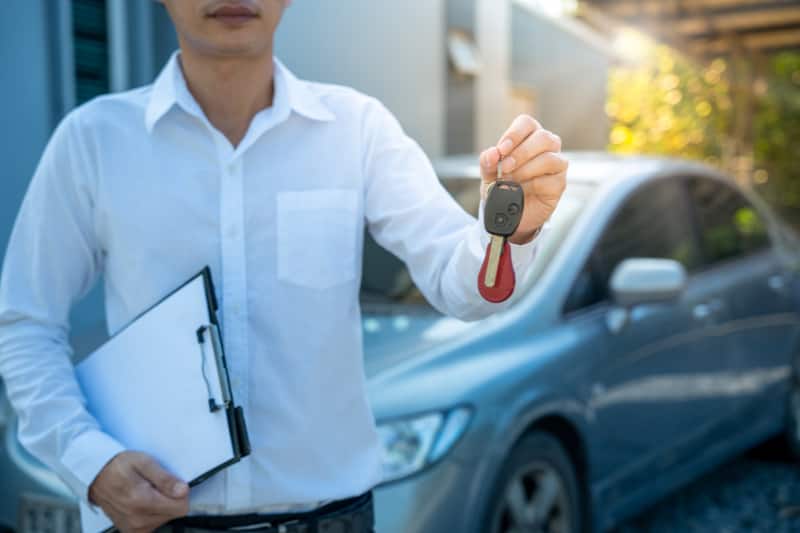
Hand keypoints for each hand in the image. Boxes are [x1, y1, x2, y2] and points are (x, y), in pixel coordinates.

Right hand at [88, 451, 189, 532]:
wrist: (97, 476)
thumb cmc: (118, 467)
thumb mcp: (144, 462)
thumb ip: (165, 478)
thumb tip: (182, 491)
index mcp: (142, 501)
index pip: (181, 507)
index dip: (181, 493)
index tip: (174, 484)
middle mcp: (137, 519)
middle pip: (174, 513)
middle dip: (170, 498)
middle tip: (155, 485)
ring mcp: (133, 527)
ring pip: (165, 519)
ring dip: (161, 506)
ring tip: (147, 492)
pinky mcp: (131, 531)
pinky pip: (154, 524)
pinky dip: (153, 513)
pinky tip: (143, 502)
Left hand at [479, 115, 567, 243]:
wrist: (510, 216)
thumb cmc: (503, 189)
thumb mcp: (488, 176)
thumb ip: (487, 163)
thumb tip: (491, 153)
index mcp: (528, 138)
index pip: (527, 123)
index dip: (514, 134)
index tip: (501, 150)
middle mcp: (546, 148)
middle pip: (543, 137)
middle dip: (521, 153)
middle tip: (505, 168)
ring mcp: (556, 165)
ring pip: (550, 158)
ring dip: (526, 170)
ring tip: (511, 181)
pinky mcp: (559, 184)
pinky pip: (551, 179)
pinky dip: (532, 185)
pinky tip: (521, 191)